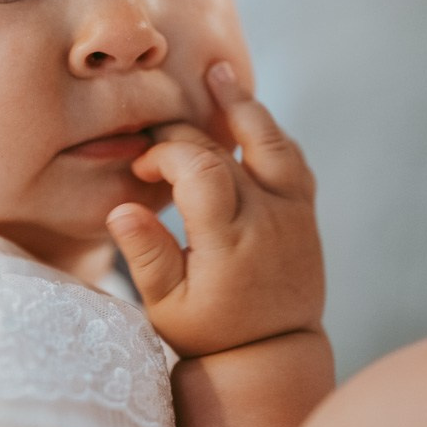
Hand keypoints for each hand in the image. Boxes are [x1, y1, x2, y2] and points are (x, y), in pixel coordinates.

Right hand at [106, 62, 323, 357]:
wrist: (274, 354)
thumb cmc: (210, 331)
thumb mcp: (166, 306)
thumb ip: (145, 255)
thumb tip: (121, 208)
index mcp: (230, 240)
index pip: (198, 169)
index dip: (164, 155)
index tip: (141, 168)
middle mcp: (268, 218)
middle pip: (227, 150)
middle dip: (185, 134)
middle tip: (155, 135)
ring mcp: (293, 212)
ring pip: (272, 142)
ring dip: (243, 106)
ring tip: (217, 73)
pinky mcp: (305, 213)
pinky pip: (291, 159)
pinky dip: (267, 132)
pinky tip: (246, 115)